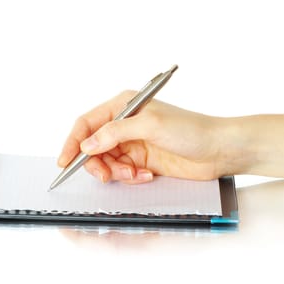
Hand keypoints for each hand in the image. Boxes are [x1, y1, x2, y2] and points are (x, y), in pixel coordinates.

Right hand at [57, 90, 232, 183]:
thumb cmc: (191, 129)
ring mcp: (133, 143)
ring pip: (107, 162)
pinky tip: (147, 175)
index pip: (87, 123)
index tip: (64, 161)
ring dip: (116, 172)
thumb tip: (87, 144)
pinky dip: (130, 178)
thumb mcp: (150, 126)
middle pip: (93, 146)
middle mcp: (125, 124)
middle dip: (96, 163)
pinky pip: (122, 172)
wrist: (218, 150)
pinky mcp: (141, 160)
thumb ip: (114, 133)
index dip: (73, 141)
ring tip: (134, 175)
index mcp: (123, 106)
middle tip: (107, 176)